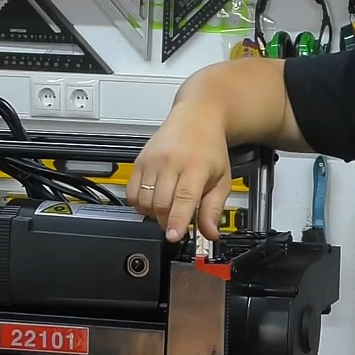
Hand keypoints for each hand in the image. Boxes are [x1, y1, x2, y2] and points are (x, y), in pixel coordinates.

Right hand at [128, 103, 231, 241]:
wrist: (196, 118)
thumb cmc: (210, 148)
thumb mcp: (222, 178)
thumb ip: (214, 208)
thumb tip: (210, 234)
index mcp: (196, 166)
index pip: (184, 198)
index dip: (177, 220)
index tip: (174, 236)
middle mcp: (171, 162)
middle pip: (161, 204)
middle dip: (167, 221)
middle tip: (178, 222)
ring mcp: (152, 161)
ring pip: (144, 201)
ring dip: (154, 214)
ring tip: (168, 207)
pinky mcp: (139, 161)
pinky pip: (132, 192)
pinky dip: (140, 204)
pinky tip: (153, 200)